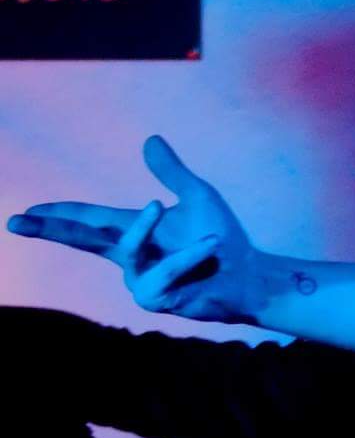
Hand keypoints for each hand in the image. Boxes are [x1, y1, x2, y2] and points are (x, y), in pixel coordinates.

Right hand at [7, 136, 259, 322]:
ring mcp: (138, 280)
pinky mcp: (154, 298)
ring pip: (129, 247)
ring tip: (179, 216)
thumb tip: (150, 139)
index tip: (26, 212)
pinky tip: (210, 246)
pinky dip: (189, 255)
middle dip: (49, 229)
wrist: (248, 274)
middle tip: (15, 222)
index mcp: (133, 231)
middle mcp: (130, 256)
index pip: (88, 220)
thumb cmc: (221, 237)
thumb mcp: (198, 197)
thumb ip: (171, 172)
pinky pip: (164, 270)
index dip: (58, 215)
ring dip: (150, 228)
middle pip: (82, 239)